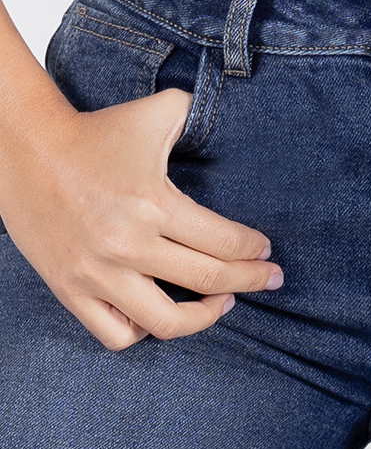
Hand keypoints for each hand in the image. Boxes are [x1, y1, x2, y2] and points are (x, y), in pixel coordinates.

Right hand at [0, 88, 282, 349]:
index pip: (224, 243)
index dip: (254, 252)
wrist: (23, 147)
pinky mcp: (71, 291)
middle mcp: (127, 245)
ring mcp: (97, 274)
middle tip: (268, 279)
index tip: (266, 253)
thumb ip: (197, 113)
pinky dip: (142, 332)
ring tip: (221, 302)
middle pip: (208, 281)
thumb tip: (234, 119)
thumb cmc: (95, 133)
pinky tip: (160, 313)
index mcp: (152, 204)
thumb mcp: (155, 112)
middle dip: (250, 281)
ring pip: (168, 322)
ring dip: (205, 318)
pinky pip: (117, 335)